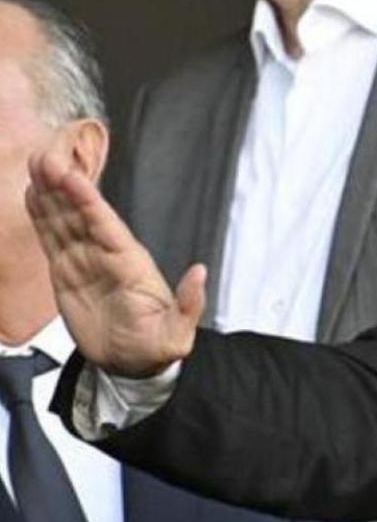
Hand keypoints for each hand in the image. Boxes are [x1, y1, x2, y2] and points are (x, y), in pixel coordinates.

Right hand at [25, 150, 205, 377]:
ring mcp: (85, 260)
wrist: (133, 365)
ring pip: (64, 220)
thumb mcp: (177, 334)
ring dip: (49, 194)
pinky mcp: (66, 271)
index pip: (106, 226)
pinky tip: (32, 193)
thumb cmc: (157, 348)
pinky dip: (40, 216)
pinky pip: (51, 238)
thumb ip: (188, 305)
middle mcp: (107, 255)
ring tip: (35, 163)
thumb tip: (200, 272)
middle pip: (81, 214)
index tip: (71, 177)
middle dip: (64, 186)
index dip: (88, 202)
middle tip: (44, 157)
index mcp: (131, 265)